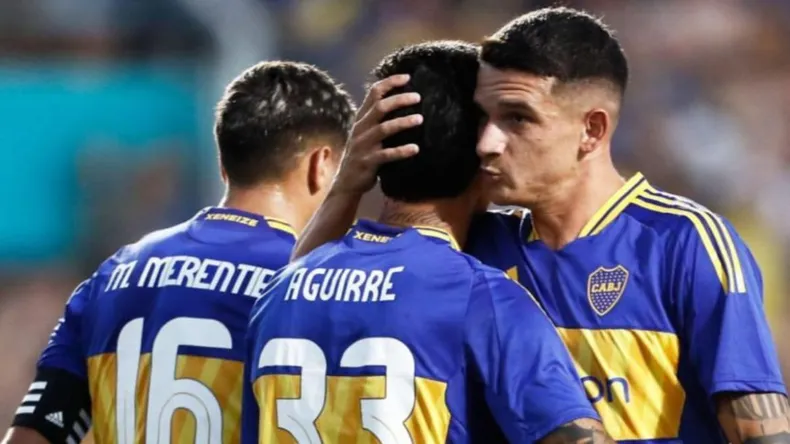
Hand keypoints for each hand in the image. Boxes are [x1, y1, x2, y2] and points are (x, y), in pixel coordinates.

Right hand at [332, 74, 422, 194]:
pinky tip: (415, 149)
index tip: (407, 77)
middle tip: (418, 97)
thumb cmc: (362, 155)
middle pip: (380, 107)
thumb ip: (378, 120)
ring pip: (384, 129)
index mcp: (361, 119)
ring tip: (419, 119)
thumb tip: (402, 103)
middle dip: (399, 99)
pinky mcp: (368, 162)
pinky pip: (387, 155)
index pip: (373, 93)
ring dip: (403, 122)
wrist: (347, 183)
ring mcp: (363, 145)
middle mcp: (360, 129)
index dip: (390, 83)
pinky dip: (402, 151)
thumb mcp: (365, 133)